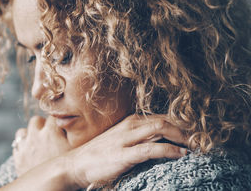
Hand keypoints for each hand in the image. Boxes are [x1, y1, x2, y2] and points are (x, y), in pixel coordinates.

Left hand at [13, 116, 72, 175]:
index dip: (57, 121)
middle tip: (50, 135)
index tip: (61, 127)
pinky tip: (30, 152)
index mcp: (51, 132)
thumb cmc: (68, 171)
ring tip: (38, 142)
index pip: (53, 115)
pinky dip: (22, 146)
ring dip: (29, 135)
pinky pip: (16, 145)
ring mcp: (25, 147)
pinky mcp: (18, 158)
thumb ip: (76, 134)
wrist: (47, 188)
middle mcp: (35, 136)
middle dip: (42, 125)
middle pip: (36, 120)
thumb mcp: (76, 151)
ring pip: (22, 131)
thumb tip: (77, 122)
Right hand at [67, 114, 187, 187]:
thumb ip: (140, 137)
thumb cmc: (100, 154)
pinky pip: (151, 149)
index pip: (163, 117)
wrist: (76, 164)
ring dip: (183, 137)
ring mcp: (127, 138)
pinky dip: (170, 150)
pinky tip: (181, 155)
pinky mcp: (124, 154)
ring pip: (161, 129)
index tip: (198, 134)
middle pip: (166, 120)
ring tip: (198, 147)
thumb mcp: (121, 139)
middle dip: (188, 130)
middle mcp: (131, 125)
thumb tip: (162, 140)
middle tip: (204, 141)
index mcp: (131, 121)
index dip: (183, 124)